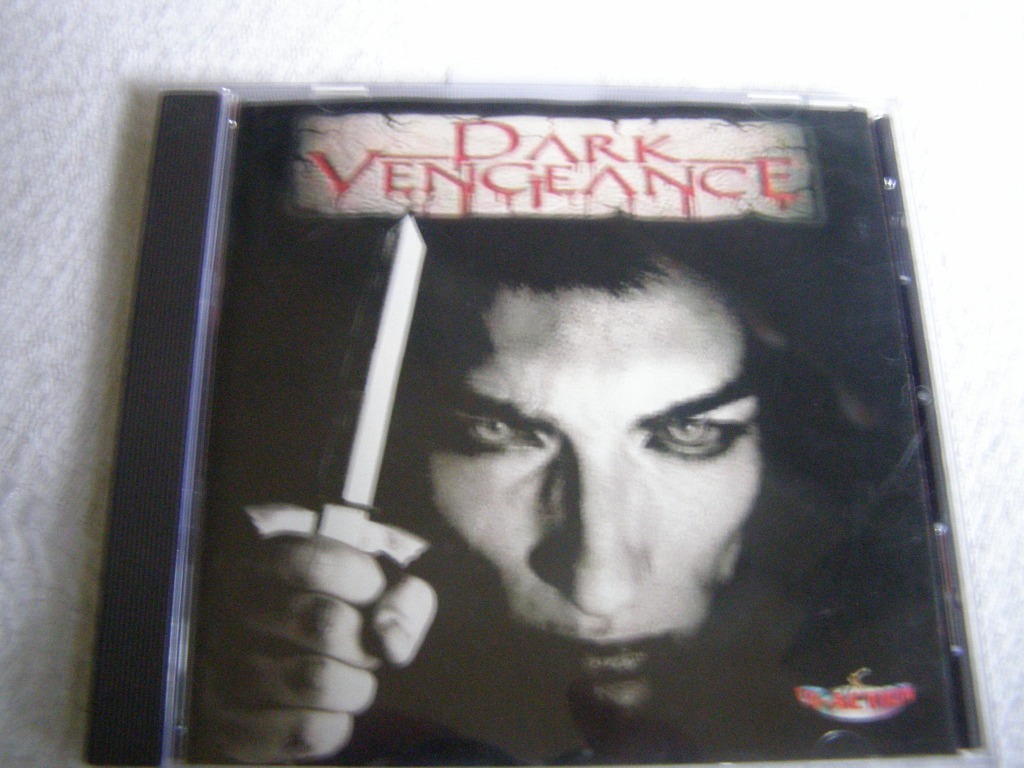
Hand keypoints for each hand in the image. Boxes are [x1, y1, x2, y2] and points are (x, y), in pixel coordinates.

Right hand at [200, 504, 435, 763]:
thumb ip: (401, 599)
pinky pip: (305, 730)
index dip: (364, 583)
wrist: (282, 683)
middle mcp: (234, 611)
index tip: (373, 594)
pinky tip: (328, 713)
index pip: (318, 563)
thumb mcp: (375, 594)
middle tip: (360, 650)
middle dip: (362, 643)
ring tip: (346, 681)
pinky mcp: (230, 727)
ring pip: (317, 678)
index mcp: (266, 564)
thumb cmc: (339, 623)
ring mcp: (224, 670)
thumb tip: (390, 634)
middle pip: (324, 621)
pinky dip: (335, 725)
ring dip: (354, 686)